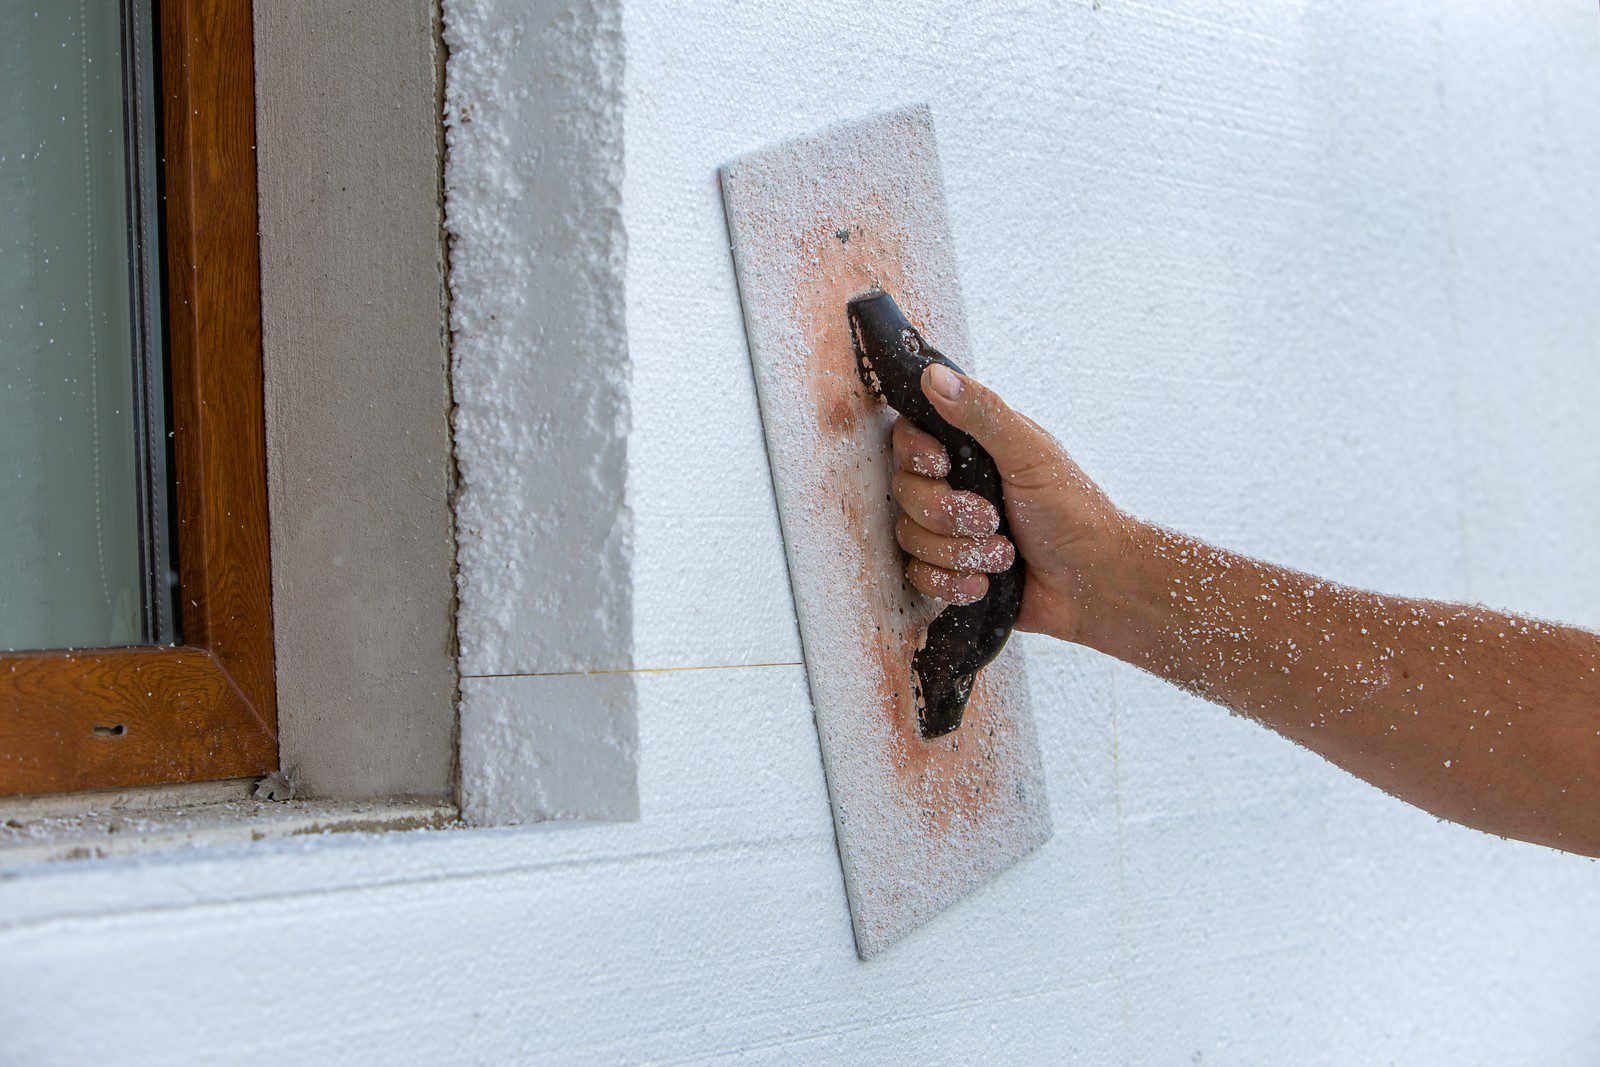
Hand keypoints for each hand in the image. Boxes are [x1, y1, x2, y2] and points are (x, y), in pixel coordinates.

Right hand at [889, 363, 1130, 641]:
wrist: (1094, 582)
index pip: (908, 439)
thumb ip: (982, 413)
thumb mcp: (1030, 454)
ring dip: (959, 552)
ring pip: (910, 538)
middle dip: (947, 514)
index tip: (942, 467)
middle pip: (905, 492)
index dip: (915, 455)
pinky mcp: (950, 571)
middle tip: (993, 519)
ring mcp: (949, 531)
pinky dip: (952, 583)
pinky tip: (985, 582)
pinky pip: (919, 578)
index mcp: (971, 449)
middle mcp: (954, 486)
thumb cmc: (1073, 511)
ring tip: (1003, 554)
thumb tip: (933, 374)